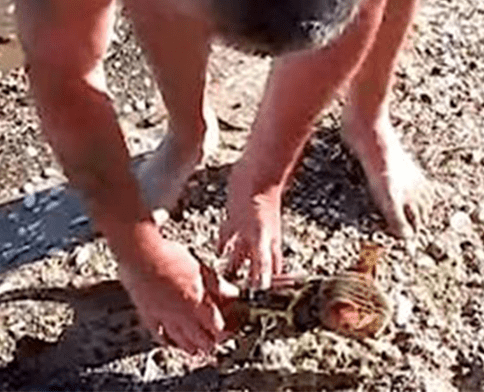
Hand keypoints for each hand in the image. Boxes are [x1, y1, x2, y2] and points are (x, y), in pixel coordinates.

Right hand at [117, 228, 238, 353]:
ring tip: (197, 350)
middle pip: (201, 339)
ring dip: (191, 347)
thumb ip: (218, 285)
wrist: (141, 254)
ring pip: (181, 341)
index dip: (225, 331)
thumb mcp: (202, 268)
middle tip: (214, 342)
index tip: (229, 330)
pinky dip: (166, 341)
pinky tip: (168, 342)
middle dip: (210, 343)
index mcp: (199, 303)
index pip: (218, 327)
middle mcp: (183, 315)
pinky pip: (158, 335)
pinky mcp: (148, 314)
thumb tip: (232, 293)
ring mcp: (164, 317)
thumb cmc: (168, 256)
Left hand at [218, 165, 283, 288]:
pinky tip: (216, 249)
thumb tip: (262, 288)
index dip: (264, 294)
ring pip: (242, 254)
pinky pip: (229, 236)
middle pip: (254, 268)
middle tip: (237, 300)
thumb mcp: (260, 235)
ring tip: (225, 281)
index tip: (257, 311)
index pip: (268, 278)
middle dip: (247, 284)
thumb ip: (260, 261)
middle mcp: (259, 242)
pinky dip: (224, 244)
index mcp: (267, 249)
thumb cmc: (261, 202)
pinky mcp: (236, 217)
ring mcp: (248, 230)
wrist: (258, 172)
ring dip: (234, 266)